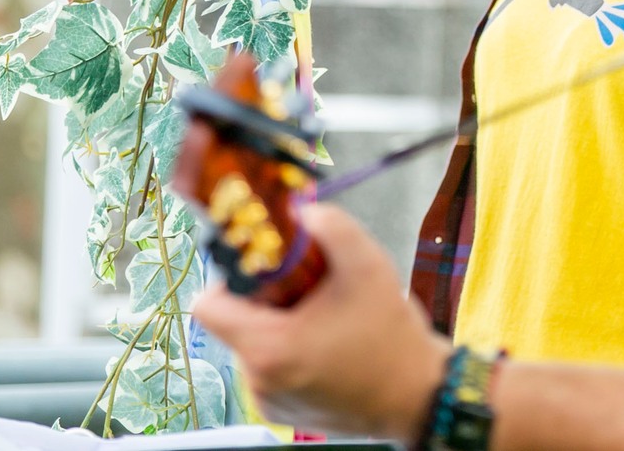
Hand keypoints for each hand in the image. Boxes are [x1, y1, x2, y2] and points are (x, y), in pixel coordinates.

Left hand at [192, 203, 450, 440]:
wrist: (416, 395)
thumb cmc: (391, 334)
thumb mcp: (367, 264)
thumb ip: (329, 223)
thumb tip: (298, 210)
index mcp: (268, 347)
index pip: (207, 305)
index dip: (231, 277)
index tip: (267, 269)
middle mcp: (258, 380)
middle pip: (234, 321)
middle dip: (266, 299)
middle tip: (308, 289)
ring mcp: (268, 401)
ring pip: (252, 343)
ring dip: (279, 325)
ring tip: (325, 320)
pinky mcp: (281, 413)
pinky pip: (268, 369)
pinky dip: (289, 352)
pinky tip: (327, 347)